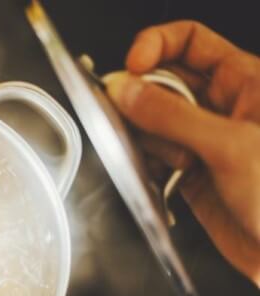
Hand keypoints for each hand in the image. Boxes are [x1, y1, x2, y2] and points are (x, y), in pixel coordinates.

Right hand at [105, 20, 259, 286]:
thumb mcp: (230, 147)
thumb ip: (172, 116)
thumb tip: (126, 91)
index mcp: (247, 83)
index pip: (189, 42)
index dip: (154, 46)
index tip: (130, 68)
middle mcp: (224, 108)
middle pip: (163, 81)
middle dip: (141, 98)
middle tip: (127, 114)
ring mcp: (205, 141)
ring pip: (152, 121)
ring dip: (144, 137)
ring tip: (163, 158)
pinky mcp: (190, 173)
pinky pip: (153, 156)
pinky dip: (146, 165)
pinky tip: (160, 176)